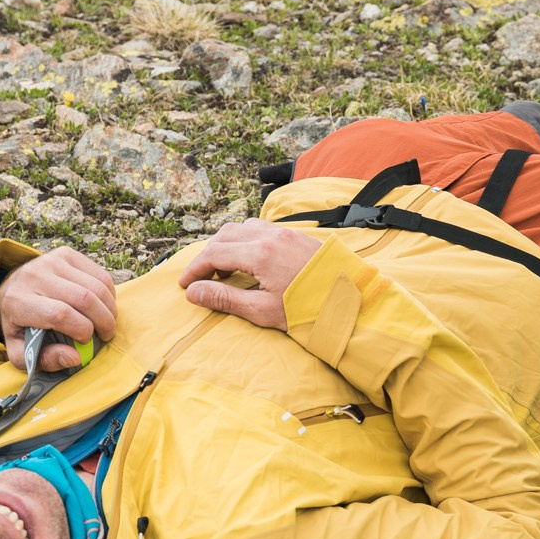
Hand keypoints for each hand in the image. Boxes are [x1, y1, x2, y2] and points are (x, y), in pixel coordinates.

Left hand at [0, 249, 116, 370]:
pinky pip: (99, 274)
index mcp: (18, 302)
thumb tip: (75, 357)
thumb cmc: (20, 326)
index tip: (86, 342)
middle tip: (106, 335)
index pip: (59, 314)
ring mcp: (51, 261)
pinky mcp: (66, 254)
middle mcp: (34, 276)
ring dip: (109, 309)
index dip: (81, 330)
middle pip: (83, 298)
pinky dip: (109, 293)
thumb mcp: (22, 352)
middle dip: (103, 321)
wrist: (11, 290)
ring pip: (96, 286)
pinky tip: (104, 306)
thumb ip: (45, 360)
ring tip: (107, 323)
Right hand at [178, 219, 320, 329]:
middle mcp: (271, 236)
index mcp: (260, 253)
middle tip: (202, 279)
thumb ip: (225, 298)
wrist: (354, 302)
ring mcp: (286, 233)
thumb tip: (193, 292)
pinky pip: (262, 228)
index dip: (195, 269)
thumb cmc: (310, 311)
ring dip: (228, 244)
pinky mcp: (298, 236)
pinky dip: (246, 239)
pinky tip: (250, 260)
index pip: (214, 254)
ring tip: (225, 270)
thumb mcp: (263, 310)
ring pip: (244, 227)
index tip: (185, 286)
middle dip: (208, 255)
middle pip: (225, 235)